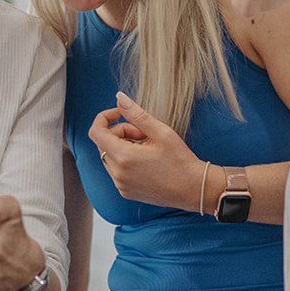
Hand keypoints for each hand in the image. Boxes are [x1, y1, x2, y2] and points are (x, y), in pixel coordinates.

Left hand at [87, 92, 204, 211]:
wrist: (193, 189)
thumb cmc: (181, 161)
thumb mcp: (160, 132)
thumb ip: (136, 114)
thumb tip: (119, 98)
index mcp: (124, 157)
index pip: (96, 132)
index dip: (105, 118)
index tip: (120, 114)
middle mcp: (117, 174)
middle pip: (103, 143)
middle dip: (120, 132)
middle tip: (143, 133)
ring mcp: (120, 185)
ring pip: (109, 157)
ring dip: (122, 146)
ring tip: (147, 147)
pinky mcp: (126, 192)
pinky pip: (116, 170)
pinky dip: (125, 161)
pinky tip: (146, 161)